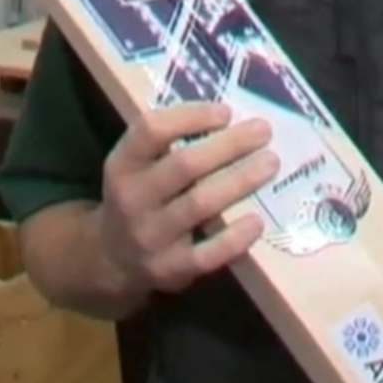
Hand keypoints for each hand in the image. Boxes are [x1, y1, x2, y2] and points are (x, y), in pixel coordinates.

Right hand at [97, 102, 278, 296]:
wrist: (112, 258)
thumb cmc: (142, 192)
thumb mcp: (139, 162)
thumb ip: (173, 137)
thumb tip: (235, 115)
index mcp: (124, 164)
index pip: (151, 130)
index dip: (191, 116)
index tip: (227, 112)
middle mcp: (132, 200)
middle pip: (184, 165)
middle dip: (229, 145)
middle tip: (264, 130)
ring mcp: (150, 238)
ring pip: (199, 204)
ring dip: (240, 181)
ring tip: (271, 162)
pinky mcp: (169, 270)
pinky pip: (205, 255)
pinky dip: (233, 239)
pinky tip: (256, 222)